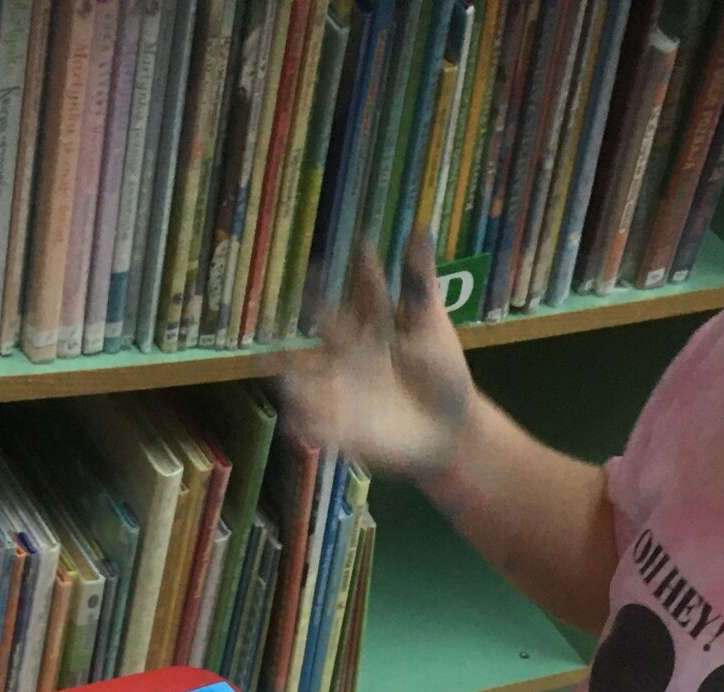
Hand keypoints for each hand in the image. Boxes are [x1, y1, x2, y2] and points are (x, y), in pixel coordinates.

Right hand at [281, 234, 474, 483]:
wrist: (449, 430)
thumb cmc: (439, 374)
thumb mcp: (430, 328)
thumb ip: (419, 285)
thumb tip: (422, 228)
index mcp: (373, 324)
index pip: (368, 292)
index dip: (367, 271)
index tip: (365, 243)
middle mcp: (351, 352)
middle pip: (329, 328)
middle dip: (313, 316)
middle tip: (297, 299)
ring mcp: (344, 390)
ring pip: (310, 379)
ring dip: (292, 375)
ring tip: (274, 367)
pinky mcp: (344, 429)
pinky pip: (319, 426)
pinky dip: (306, 425)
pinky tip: (297, 423)